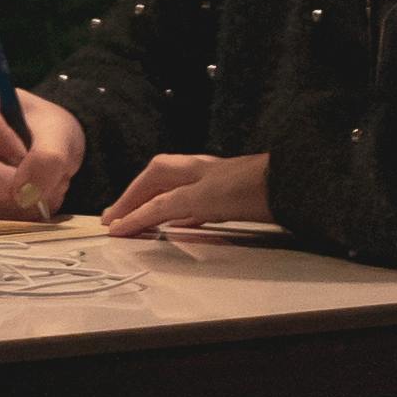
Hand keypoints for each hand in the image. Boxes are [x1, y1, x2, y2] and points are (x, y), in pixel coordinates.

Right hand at [0, 77, 87, 221]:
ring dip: (8, 199)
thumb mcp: (60, 135)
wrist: (43, 152)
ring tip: (38, 188)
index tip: (27, 155)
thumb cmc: (46, 131)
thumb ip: (49, 158)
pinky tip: (23, 201)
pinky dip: (4, 214)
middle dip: (0, 179)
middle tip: (34, 188)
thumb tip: (25, 192)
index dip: (1, 141)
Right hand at [102, 150, 273, 240]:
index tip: (110, 227)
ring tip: (137, 219)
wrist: (285, 187)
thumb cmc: (242, 189)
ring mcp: (211, 185)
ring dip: (152, 205)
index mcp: (183, 169)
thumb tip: (131, 219)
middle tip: (115, 218)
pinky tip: (178, 222)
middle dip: (133, 200)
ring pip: (172, 194)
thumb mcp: (196, 199)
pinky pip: (191, 205)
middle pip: (155, 185)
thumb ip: (163, 209)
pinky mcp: (226, 199)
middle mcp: (194, 173)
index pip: (147, 191)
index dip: (128, 209)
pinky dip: (176, 213)